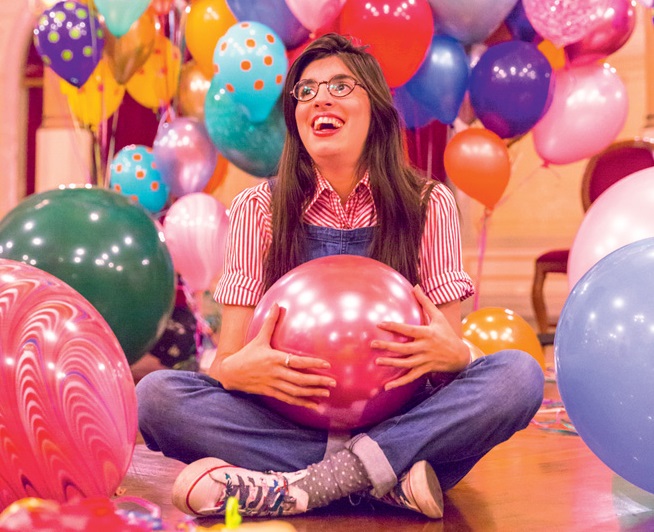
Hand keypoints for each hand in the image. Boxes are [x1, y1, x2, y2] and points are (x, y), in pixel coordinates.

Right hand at [218, 304, 336, 408]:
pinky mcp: (270, 392)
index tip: (327, 364)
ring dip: (312, 393)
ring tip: (326, 394)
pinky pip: (288, 399)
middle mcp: (275, 372)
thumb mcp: (259, 337)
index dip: (312, 363)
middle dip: (317, 381)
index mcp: (274, 358)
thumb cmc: (247, 353)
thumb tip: (277, 304)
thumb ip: (270, 322)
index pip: (297, 362)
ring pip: (295, 391)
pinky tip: (314, 405)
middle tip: (333, 382)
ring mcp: (273, 384)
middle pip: (299, 380)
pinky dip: (302, 402)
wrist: (231, 372)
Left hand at [372, 285, 469, 390]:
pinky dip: (399, 383)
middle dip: (387, 346)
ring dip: (391, 363)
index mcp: (427, 333)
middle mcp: (425, 347)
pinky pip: (411, 377)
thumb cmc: (447, 333)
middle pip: (404, 347)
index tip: (380, 324)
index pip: (408, 329)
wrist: (461, 355)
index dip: (394, 326)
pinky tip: (387, 387)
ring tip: (377, 361)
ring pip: (406, 363)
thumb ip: (425, 302)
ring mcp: (425, 360)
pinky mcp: (425, 369)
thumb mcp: (439, 316)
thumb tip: (415, 286)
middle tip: (372, 344)